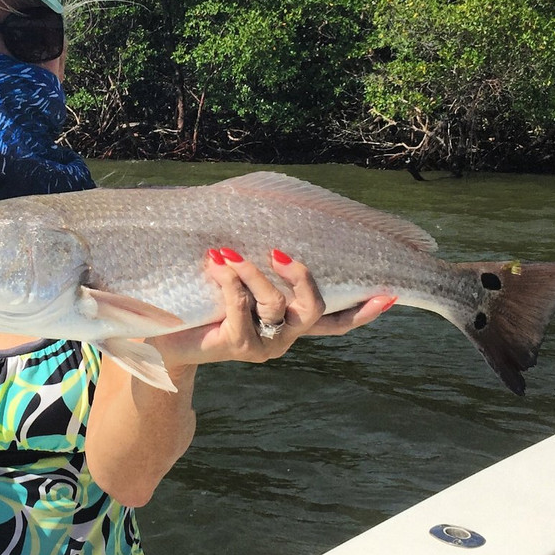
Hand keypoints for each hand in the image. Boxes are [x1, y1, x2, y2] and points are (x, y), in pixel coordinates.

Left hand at [149, 248, 394, 370]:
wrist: (164, 334)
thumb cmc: (201, 297)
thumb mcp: (233, 274)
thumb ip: (255, 255)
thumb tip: (270, 208)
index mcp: (289, 321)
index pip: (336, 321)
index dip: (363, 311)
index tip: (390, 293)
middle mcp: (283, 335)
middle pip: (313, 311)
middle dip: (303, 278)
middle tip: (280, 253)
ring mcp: (262, 344)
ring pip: (275, 305)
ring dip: (252, 272)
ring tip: (225, 252)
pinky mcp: (236, 346)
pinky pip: (241, 308)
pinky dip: (229, 281)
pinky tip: (215, 264)